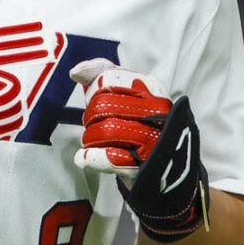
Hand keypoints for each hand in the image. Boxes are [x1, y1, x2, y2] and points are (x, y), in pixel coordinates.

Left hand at [71, 59, 209, 242]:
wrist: (167, 173)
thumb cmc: (141, 127)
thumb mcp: (129, 96)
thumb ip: (103, 76)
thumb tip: (76, 72)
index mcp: (153, 89)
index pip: (110, 79)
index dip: (95, 91)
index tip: (96, 100)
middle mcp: (157, 112)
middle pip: (104, 105)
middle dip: (90, 117)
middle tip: (93, 125)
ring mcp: (153, 140)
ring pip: (105, 130)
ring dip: (89, 138)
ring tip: (92, 142)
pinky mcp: (145, 166)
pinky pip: (109, 157)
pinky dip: (91, 158)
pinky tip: (84, 158)